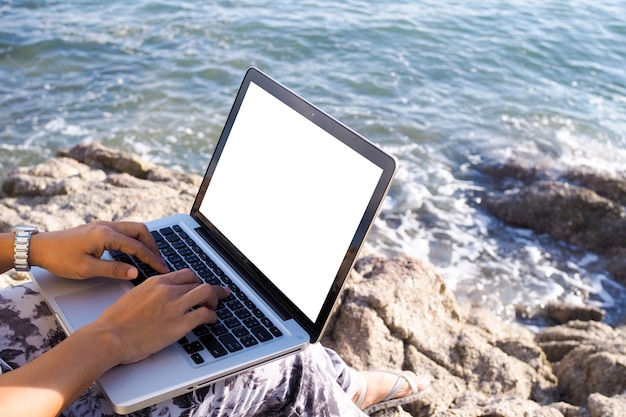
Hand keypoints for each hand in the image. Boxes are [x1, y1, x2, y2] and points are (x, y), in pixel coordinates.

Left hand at [30, 221, 168, 279]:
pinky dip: (135, 239)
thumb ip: (113, 270)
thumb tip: (135, 272)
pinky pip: (124, 230)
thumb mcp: (86, 269)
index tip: (162, 268)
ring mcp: (103, 225)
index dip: (152, 258)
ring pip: (133, 228)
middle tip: (160, 261)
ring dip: (145, 241)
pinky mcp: (99, 228)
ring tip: (151, 256)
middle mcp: (107, 226)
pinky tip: (135, 250)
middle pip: (140, 230)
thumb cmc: (59, 258)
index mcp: (105, 235)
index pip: (137, 246)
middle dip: (153, 245)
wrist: (39, 247)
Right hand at [91, 269, 230, 364]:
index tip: (201, 285)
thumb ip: (150, 294)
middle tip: (218, 293)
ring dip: (215, 299)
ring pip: (206, 293)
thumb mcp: (133, 296)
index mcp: (155, 282)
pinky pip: (204, 314)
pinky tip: (212, 320)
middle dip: (211, 289)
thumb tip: (159, 299)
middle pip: (199, 282)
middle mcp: (168, 290)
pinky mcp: (179, 324)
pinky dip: (212, 316)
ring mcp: (175, 306)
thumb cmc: (115, 322)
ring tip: (215, 306)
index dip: (197, 280)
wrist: (109, 337)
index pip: (185, 274)